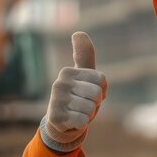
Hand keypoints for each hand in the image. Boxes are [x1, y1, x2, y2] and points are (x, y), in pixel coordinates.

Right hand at [40, 31, 106, 152]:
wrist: (61, 124)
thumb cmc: (78, 97)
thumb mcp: (84, 75)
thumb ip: (84, 54)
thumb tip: (78, 32)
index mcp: (68, 71)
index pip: (101, 81)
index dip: (101, 92)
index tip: (88, 94)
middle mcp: (59, 82)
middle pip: (97, 94)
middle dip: (95, 104)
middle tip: (83, 106)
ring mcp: (56, 99)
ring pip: (91, 108)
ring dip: (88, 115)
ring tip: (77, 113)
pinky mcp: (55, 116)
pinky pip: (83, 120)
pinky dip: (81, 124)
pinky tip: (71, 121)